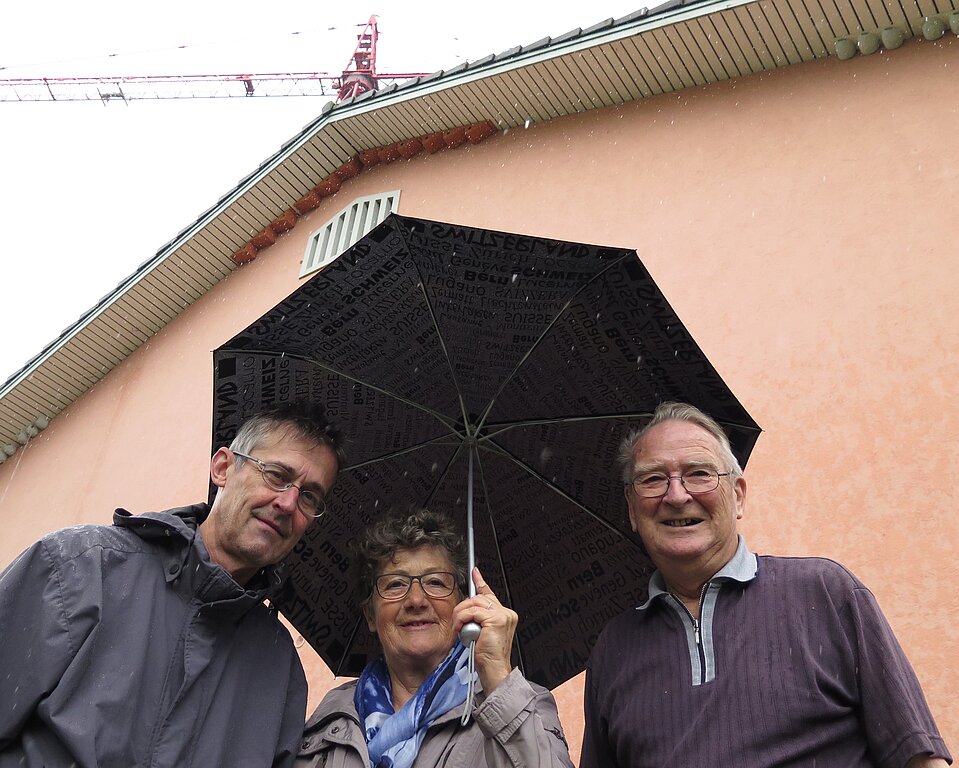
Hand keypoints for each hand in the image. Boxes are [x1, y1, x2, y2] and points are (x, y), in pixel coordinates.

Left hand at [453, 567, 517, 693]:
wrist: (495, 670)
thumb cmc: (487, 656)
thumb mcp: (480, 632)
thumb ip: (477, 619)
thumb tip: (466, 610)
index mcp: (504, 615)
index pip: (490, 593)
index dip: (480, 581)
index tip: (475, 572)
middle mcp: (506, 613)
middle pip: (478, 598)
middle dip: (463, 608)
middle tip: (456, 621)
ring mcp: (503, 615)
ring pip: (474, 603)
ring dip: (460, 615)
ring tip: (458, 627)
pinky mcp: (495, 619)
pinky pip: (472, 612)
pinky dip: (462, 619)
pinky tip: (461, 628)